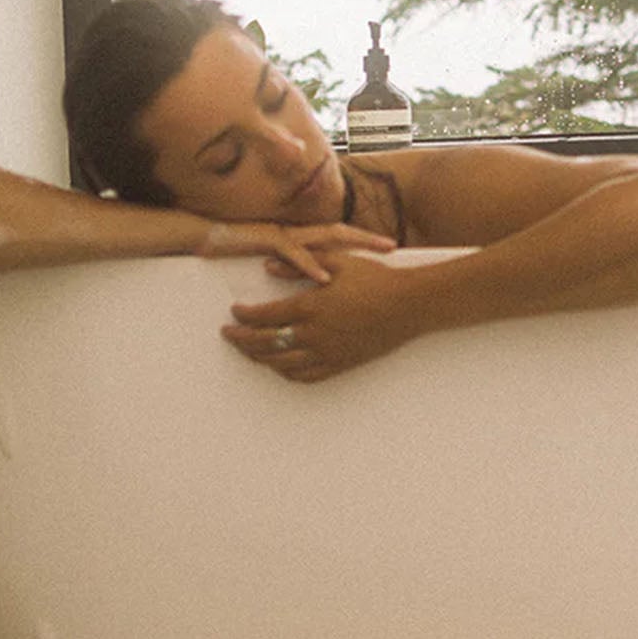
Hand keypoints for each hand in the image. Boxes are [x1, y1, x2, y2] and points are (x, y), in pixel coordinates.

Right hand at [198, 220, 393, 285]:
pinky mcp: (267, 242)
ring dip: (349, 247)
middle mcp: (297, 232)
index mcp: (300, 237)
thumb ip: (293, 266)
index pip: (339, 238)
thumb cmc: (237, 247)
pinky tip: (325, 279)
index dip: (364, 241)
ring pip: (323, 239)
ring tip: (371, 254)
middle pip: (340, 233)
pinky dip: (310, 266)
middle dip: (367, 239)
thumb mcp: (272, 260)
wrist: (207, 234)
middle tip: (392, 246)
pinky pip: (293, 254)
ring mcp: (283, 235)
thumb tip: (315, 281)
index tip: (391, 248)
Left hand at [222, 251, 421, 381]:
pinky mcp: (341, 364)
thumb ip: (299, 266)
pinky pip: (307, 376)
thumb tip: (269, 268)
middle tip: (228, 335)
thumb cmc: (376, 279)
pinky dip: (287, 373)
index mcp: (310, 307)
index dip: (244, 316)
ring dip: (259, 358)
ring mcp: (327, 353)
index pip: (265, 317)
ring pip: (282, 363)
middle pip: (266, 342)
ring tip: (248, 352)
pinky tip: (280, 367)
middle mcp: (314, 334)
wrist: (409, 305)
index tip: (234, 312)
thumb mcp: (337, 262)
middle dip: (242, 339)